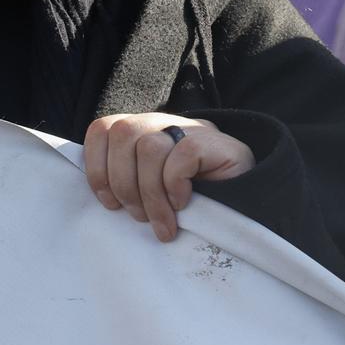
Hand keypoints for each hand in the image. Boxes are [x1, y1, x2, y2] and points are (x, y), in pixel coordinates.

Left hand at [82, 113, 254, 242]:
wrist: (247, 200)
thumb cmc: (192, 202)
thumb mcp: (151, 191)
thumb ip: (127, 182)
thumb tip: (99, 196)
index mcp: (142, 132)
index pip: (102, 129)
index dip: (96, 166)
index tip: (109, 202)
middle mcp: (163, 123)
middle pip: (122, 133)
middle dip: (123, 183)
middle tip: (139, 217)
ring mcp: (190, 128)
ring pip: (148, 147)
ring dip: (150, 193)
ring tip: (163, 221)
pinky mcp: (212, 141)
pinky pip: (180, 157)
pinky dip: (175, 186)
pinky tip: (184, 202)